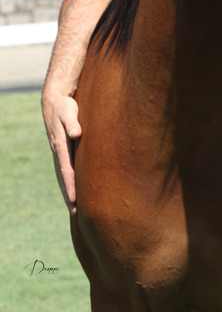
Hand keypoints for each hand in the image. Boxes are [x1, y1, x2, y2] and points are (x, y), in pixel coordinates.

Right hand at [43, 94, 80, 213]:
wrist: (54, 100)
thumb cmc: (65, 106)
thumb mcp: (69, 112)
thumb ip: (73, 123)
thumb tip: (76, 134)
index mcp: (61, 146)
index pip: (67, 170)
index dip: (71, 186)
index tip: (75, 200)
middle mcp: (59, 152)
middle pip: (64, 177)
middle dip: (69, 195)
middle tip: (75, 212)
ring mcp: (59, 152)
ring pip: (63, 175)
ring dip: (68, 190)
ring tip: (74, 207)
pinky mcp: (63, 149)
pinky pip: (65, 168)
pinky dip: (68, 181)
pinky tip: (74, 188)